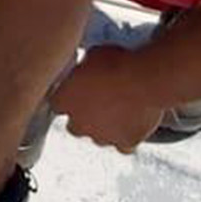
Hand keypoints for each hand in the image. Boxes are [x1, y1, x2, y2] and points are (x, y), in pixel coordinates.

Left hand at [54, 43, 174, 154]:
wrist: (143, 78)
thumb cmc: (116, 62)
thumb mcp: (92, 55)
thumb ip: (84, 69)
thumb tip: (87, 69)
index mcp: (64, 100)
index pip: (57, 104)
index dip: (69, 97)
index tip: (79, 90)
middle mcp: (79, 123)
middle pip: (74, 127)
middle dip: (84, 118)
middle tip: (98, 103)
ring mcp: (102, 137)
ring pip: (99, 138)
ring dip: (106, 128)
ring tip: (121, 110)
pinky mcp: (125, 143)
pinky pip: (124, 146)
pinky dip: (128, 137)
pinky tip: (134, 124)